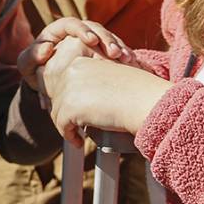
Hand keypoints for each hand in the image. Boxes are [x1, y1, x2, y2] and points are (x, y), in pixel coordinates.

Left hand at [17, 17, 134, 90]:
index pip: (71, 23)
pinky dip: (124, 56)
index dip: (82, 30)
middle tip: (114, 53)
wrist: (49, 83)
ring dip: (119, 47)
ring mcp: (93, 41)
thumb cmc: (36, 71)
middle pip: (95, 28)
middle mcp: (78, 32)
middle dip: (106, 39)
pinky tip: (133, 64)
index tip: (91, 40)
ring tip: (126, 59)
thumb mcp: (27, 66)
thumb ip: (30, 57)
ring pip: (109, 39)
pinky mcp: (105, 52)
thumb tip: (46, 49)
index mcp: (58, 30)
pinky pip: (118, 50)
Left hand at [40, 38, 171, 145]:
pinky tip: (78, 142)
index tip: (74, 112)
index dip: (66, 98)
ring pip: (57, 111)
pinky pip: (61, 125)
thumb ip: (89, 85)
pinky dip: (69, 136)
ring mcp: (68, 87)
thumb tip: (75, 101)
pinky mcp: (69, 106)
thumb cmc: (136, 93)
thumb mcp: (108, 81)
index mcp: (80, 61)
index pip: (62, 81)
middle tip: (74, 126)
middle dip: (64, 112)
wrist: (147, 100)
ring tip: (77, 135)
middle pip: (57, 96)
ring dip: (66, 126)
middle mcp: (71, 71)